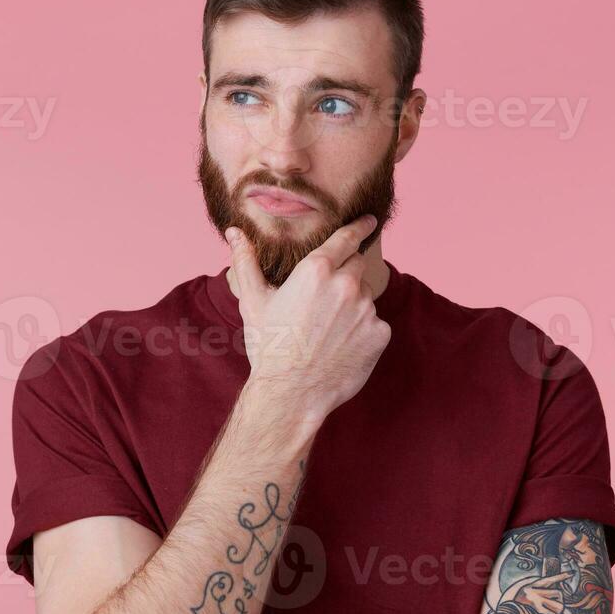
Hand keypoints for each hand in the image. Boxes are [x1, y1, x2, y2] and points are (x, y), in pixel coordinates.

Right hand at [226, 215, 390, 421]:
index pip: (346, 237)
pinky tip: (341, 347)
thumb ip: (246, 261)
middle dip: (345, 276)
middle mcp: (346, 284)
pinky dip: (363, 332)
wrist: (291, 394)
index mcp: (316, 269)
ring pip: (366, 297)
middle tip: (325, 303)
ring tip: (327, 331)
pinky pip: (375, 324)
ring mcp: (367, 309)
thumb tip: (234, 233)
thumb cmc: (269, 346)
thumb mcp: (254, 301)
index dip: (358, 226)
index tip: (369, 220)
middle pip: (356, 266)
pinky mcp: (380, 334)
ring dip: (353, 306)